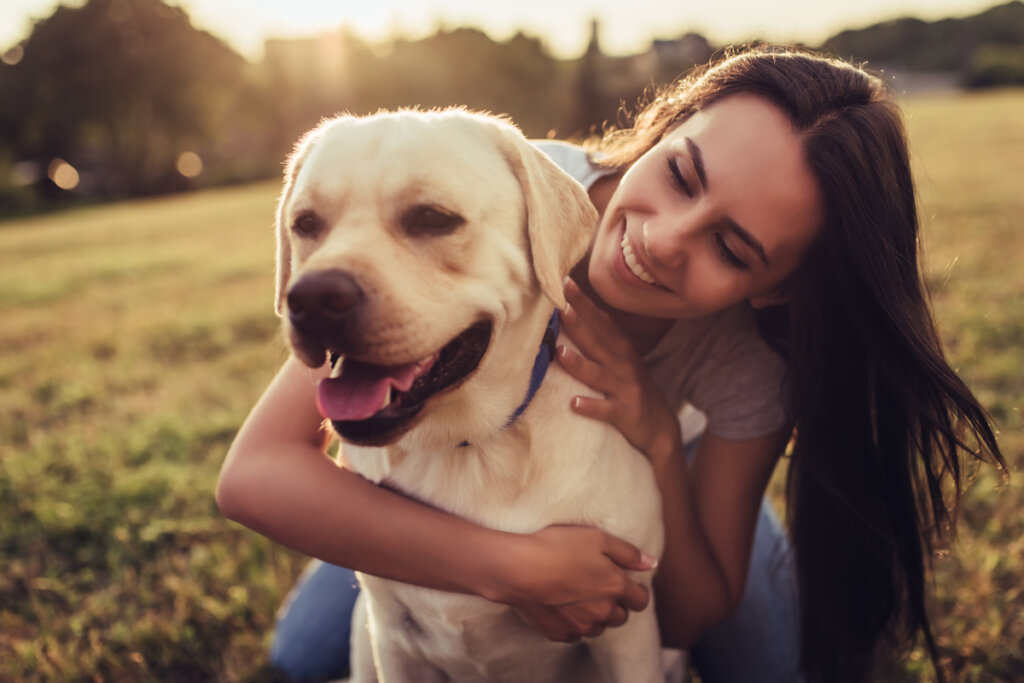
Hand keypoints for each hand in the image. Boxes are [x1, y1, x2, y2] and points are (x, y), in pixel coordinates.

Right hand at [501, 525, 655, 641]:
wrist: (519, 568)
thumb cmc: (557, 547)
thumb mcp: (597, 538)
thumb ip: (628, 553)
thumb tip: (652, 563)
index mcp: (615, 587)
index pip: (641, 600)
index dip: (637, 591)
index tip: (628, 583)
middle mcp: (603, 611)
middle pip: (621, 616)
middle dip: (616, 604)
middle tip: (601, 586)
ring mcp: (581, 625)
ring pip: (599, 626)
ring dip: (596, 615)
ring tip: (580, 596)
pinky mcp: (560, 633)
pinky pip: (576, 632)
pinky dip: (575, 622)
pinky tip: (563, 606)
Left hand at [558, 278, 683, 463]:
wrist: (659, 425)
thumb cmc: (629, 387)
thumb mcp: (619, 359)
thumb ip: (598, 337)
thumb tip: (570, 311)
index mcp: (619, 348)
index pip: (599, 321)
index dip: (583, 303)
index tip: (564, 283)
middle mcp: (622, 364)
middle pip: (597, 341)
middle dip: (579, 323)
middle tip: (560, 306)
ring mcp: (625, 388)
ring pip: (599, 375)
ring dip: (579, 364)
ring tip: (560, 353)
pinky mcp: (626, 413)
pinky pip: (606, 410)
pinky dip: (591, 407)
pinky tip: (574, 404)